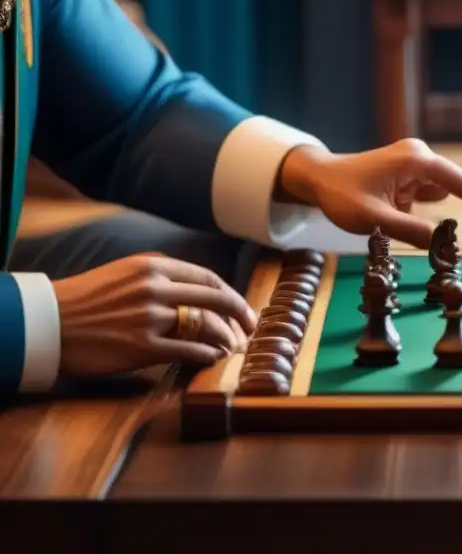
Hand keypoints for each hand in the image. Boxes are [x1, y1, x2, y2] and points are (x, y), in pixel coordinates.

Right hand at [54, 254, 257, 376]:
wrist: (48, 323)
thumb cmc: (86, 299)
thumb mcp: (123, 271)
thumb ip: (159, 274)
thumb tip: (195, 285)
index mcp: (153, 267)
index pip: (208, 278)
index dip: (230, 293)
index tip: (241, 305)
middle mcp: (156, 288)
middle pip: (216, 298)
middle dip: (241, 313)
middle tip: (251, 326)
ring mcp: (150, 318)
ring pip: (207, 325)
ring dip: (226, 337)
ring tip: (232, 346)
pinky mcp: (142, 347)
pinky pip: (189, 350)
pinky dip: (208, 354)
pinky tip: (213, 358)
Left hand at [280, 138, 461, 249]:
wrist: (317, 179)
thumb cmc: (340, 194)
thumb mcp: (374, 219)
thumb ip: (411, 232)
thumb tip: (444, 247)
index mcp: (417, 160)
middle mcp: (421, 157)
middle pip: (460, 187)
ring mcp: (416, 165)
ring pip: (444, 194)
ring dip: (442, 215)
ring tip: (421, 230)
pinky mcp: (409, 176)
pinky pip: (429, 196)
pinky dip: (427, 214)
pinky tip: (405, 222)